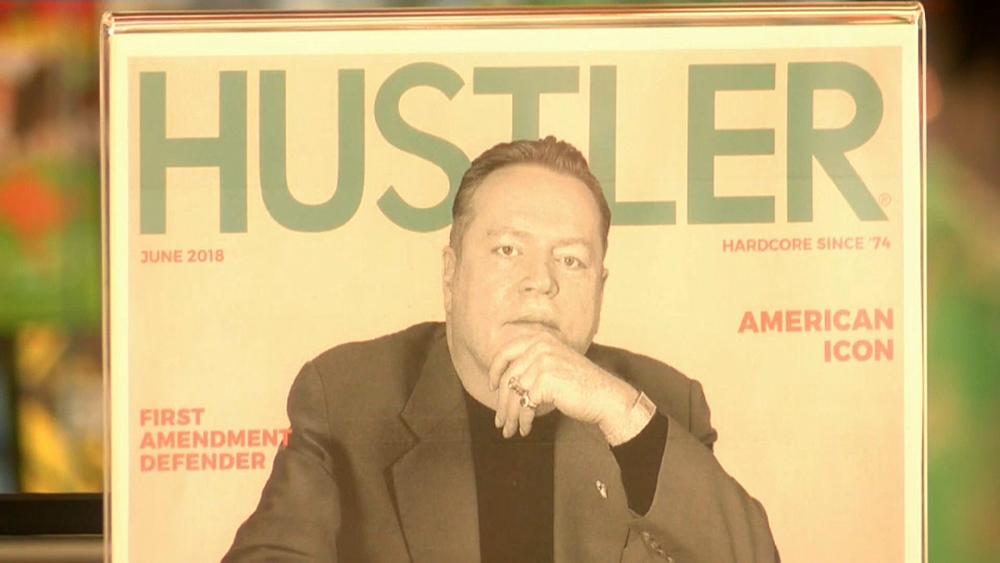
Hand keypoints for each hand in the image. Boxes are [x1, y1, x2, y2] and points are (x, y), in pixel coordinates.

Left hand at [488, 332, 638, 438]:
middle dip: (501, 403)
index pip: (506, 352)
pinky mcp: (546, 380)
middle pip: (508, 377)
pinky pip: (525, 404)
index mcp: (541, 339)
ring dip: (510, 416)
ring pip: (514, 393)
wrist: (606, 397)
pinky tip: (526, 429)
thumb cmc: (581, 385)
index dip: (495, 370)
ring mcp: (543, 362)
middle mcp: (540, 346)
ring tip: (510, 431)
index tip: (492, 387)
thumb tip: (502, 382)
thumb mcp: (555, 364)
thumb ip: (533, 364)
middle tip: (499, 421)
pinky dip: (523, 420)